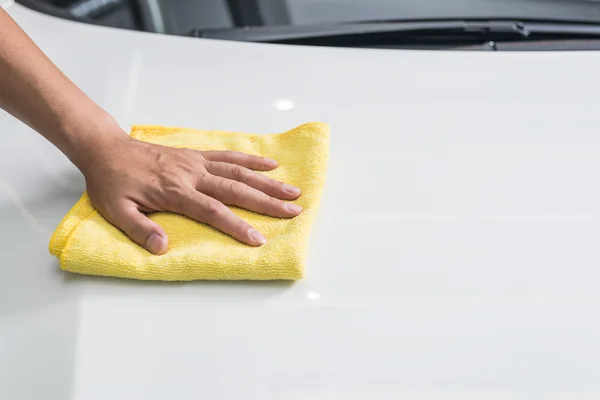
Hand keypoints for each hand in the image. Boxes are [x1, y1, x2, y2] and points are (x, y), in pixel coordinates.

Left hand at [77, 122, 301, 254]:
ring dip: (267, 182)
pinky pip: (228, 156)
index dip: (237, 225)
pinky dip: (251, 159)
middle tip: (293, 211)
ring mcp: (196, 162)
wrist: (107, 149)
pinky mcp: (197, 155)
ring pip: (238, 171)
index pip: (212, 211)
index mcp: (174, 192)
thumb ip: (140, 230)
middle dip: (267, 202)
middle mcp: (191, 175)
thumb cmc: (112, 183)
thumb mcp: (116, 211)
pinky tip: (271, 164)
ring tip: (292, 191)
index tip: (259, 239)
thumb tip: (163, 249)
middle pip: (236, 189)